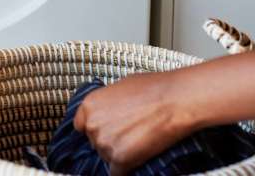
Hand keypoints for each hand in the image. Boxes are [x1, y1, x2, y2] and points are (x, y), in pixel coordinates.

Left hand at [74, 72, 194, 174]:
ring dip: (118, 154)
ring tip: (138, 141)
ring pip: (106, 157)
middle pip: (94, 142)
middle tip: (128, 133)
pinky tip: (137, 158)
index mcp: (89, 104)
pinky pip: (117, 172)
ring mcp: (104, 143)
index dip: (95, 128)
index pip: (81, 125)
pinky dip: (126, 169)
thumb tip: (108, 112)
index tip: (105, 130)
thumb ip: (107, 103)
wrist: (173, 100)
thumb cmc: (152, 89)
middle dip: (109, 140)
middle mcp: (92, 124)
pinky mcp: (119, 160)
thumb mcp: (120, 87)